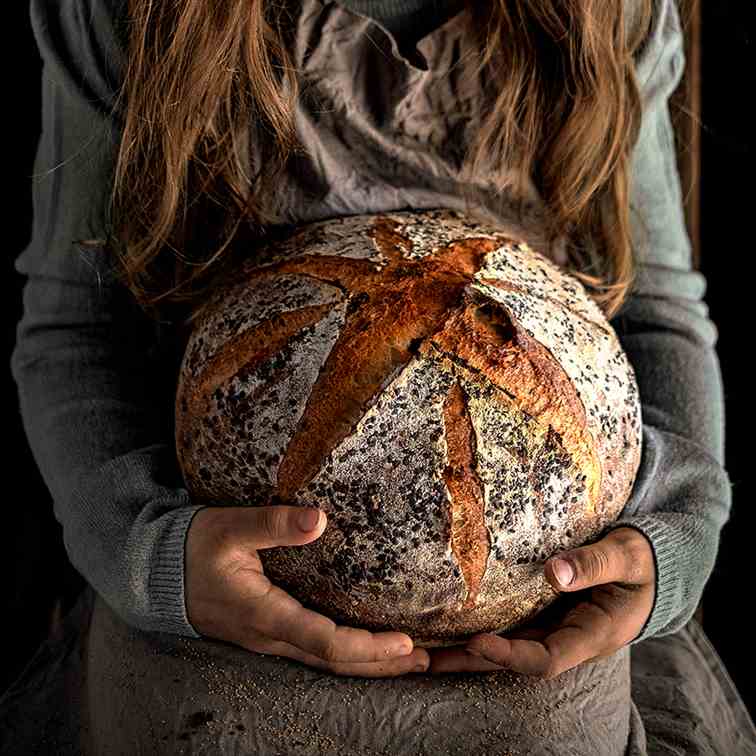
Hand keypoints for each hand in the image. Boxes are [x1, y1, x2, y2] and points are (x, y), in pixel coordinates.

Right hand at [185, 505, 430, 676]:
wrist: (156, 574)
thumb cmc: (193, 548)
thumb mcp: (230, 528)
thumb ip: (273, 524)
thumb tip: (319, 519)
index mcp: (265, 614)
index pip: (326, 643)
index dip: (368, 648)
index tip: (406, 644)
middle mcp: (271, 637)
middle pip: (336, 664)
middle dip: (383, 664)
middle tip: (430, 660)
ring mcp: (269, 640)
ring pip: (327, 663)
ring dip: (371, 665)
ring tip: (415, 661)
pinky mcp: (269, 633)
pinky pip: (316, 653)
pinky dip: (350, 655)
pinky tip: (370, 648)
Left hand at [424, 526, 655, 678]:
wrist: (651, 567)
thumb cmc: (643, 560)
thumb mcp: (627, 556)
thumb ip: (594, 563)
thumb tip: (552, 571)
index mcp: (592, 634)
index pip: (545, 659)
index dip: (509, 655)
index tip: (475, 641)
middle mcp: (568, 638)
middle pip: (514, 659)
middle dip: (471, 661)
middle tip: (424, 659)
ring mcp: (555, 627)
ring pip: (507, 645)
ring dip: (467, 650)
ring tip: (421, 647)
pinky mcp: (545, 613)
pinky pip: (511, 625)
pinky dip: (481, 626)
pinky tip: (450, 621)